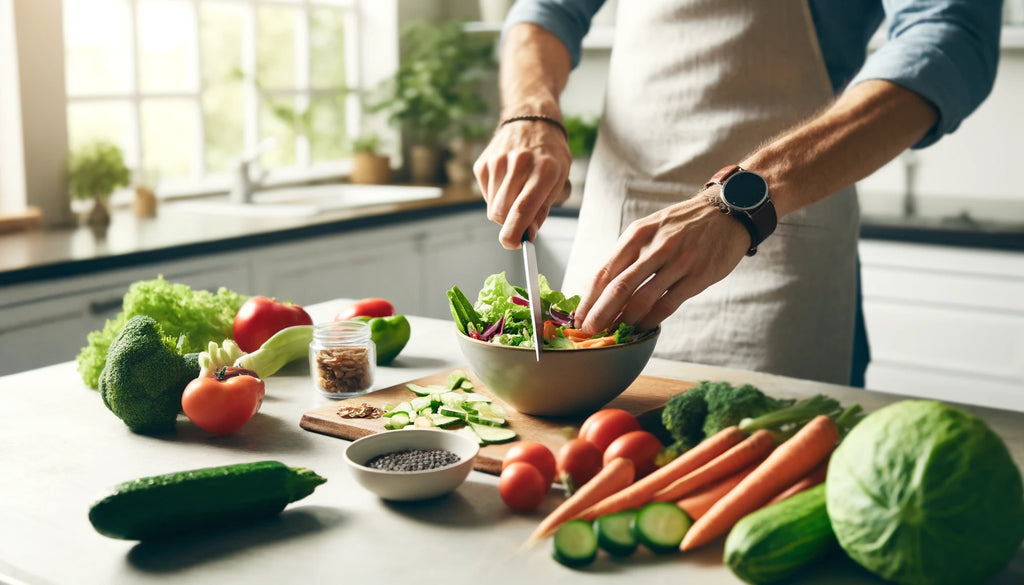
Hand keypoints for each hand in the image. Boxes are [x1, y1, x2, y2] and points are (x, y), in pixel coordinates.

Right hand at [474, 120, 571, 248]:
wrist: (531, 119)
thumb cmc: (549, 153)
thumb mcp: (558, 178)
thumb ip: (542, 209)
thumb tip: (528, 234)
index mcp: (543, 170)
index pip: (522, 208)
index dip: (515, 232)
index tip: (512, 244)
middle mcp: (518, 164)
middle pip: (502, 213)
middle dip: (509, 224)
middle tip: (521, 220)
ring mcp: (497, 162)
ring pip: (493, 207)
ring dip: (504, 209)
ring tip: (517, 191)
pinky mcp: (483, 163)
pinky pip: (486, 195)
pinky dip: (496, 196)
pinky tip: (507, 180)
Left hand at [573, 191, 751, 333]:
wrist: (727, 211)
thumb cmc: (681, 224)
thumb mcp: (649, 228)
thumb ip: (628, 255)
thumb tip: (603, 290)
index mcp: (636, 235)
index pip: (604, 272)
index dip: (588, 300)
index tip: (578, 318)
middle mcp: (655, 247)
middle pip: (618, 288)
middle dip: (600, 315)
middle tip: (589, 332)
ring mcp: (677, 262)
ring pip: (642, 300)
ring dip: (625, 321)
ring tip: (616, 333)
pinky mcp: (697, 276)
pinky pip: (667, 304)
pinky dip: (651, 320)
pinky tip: (643, 327)